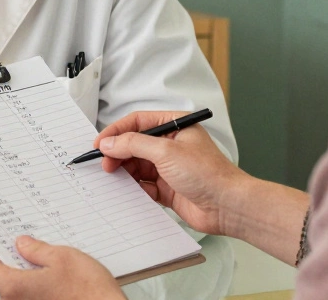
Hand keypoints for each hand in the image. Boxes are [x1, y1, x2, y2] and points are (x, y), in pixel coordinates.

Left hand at [0, 236, 123, 299]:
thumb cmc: (88, 292)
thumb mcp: (63, 257)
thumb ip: (37, 250)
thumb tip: (23, 245)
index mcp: (15, 287)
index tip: (6, 244)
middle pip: (4, 281)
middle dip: (17, 265)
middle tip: (36, 253)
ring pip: (20, 292)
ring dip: (31, 279)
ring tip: (53, 270)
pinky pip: (33, 299)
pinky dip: (40, 292)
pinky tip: (59, 285)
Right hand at [94, 111, 249, 236]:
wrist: (227, 206)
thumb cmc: (208, 173)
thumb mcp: (166, 151)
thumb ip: (134, 144)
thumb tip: (110, 142)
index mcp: (175, 126)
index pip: (138, 122)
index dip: (116, 132)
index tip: (100, 143)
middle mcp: (171, 145)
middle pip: (134, 144)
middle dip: (118, 153)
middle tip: (105, 163)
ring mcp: (169, 167)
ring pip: (137, 165)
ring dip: (125, 171)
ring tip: (114, 177)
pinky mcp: (168, 188)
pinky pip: (143, 185)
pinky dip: (135, 188)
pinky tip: (130, 191)